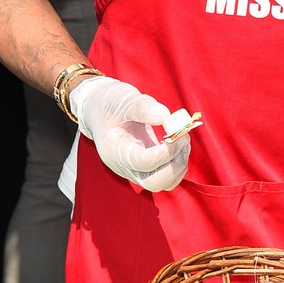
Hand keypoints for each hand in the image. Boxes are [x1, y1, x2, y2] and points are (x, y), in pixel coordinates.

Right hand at [69, 76, 190, 191]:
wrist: (100, 111)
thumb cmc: (110, 104)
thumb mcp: (123, 99)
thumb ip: (143, 107)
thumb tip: (165, 116)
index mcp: (116, 152)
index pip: (145, 162)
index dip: (166, 150)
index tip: (177, 131)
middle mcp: (126, 167)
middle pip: (155, 183)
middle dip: (175, 163)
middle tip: (183, 138)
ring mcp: (136, 170)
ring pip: (164, 183)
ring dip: (180, 164)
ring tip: (183, 138)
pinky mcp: (147, 168)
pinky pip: (167, 176)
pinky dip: (178, 164)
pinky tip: (179, 143)